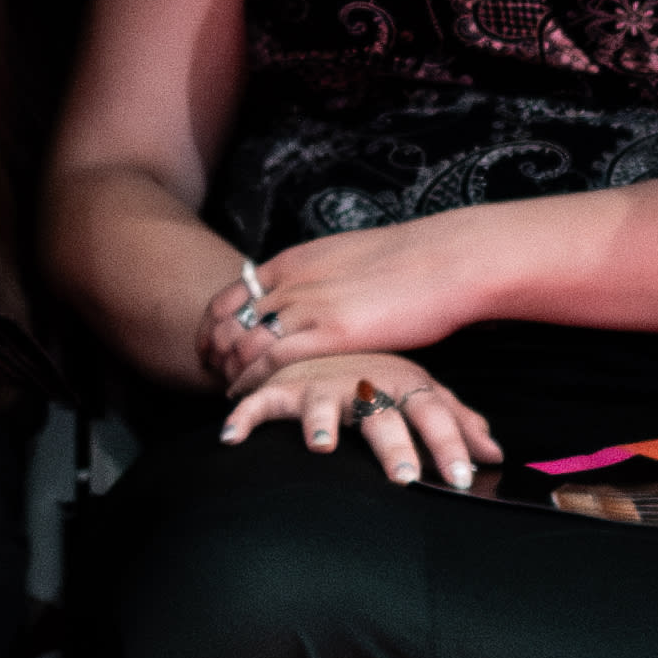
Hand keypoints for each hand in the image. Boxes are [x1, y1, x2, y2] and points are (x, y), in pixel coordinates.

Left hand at [212, 220, 470, 374]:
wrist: (444, 260)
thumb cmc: (410, 263)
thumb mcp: (347, 259)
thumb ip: (321, 278)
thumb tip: (317, 295)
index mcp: (294, 261)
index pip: (232, 294)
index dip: (216, 324)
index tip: (213, 346)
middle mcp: (292, 283)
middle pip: (229, 321)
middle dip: (214, 351)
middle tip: (213, 374)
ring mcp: (308, 307)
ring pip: (243, 342)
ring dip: (230, 371)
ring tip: (229, 392)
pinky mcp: (330, 333)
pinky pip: (272, 360)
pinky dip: (251, 380)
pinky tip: (247, 397)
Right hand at [220, 345, 501, 495]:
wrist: (325, 325)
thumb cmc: (379, 373)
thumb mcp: (421, 391)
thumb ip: (457, 422)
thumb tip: (497, 455)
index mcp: (404, 383)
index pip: (433, 414)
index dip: (449, 445)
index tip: (462, 479)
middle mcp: (365, 382)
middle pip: (383, 415)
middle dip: (393, 445)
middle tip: (403, 478)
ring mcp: (322, 382)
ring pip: (323, 403)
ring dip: (322, 422)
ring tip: (322, 445)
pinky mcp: (283, 386)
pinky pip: (262, 401)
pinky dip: (246, 417)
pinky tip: (232, 438)